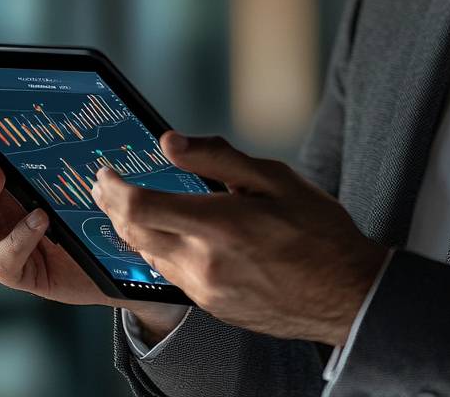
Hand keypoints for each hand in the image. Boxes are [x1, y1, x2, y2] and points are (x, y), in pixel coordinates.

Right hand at [0, 131, 181, 323]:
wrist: (123, 259)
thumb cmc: (101, 207)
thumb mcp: (86, 168)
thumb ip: (76, 142)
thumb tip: (80, 95)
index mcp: (8, 183)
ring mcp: (6, 242)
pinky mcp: (24, 273)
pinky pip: (2, 261)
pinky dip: (16, 239)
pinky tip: (39, 218)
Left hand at [90, 132, 389, 345]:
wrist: (345, 294)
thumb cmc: (319, 230)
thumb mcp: (276, 178)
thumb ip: (218, 158)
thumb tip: (170, 142)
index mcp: (220, 226)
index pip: (141, 207)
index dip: (114, 188)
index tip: (106, 172)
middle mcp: (205, 264)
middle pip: (133, 235)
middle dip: (112, 207)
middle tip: (104, 185)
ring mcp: (206, 292)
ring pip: (149, 257)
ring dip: (132, 230)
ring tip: (129, 204)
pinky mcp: (213, 307)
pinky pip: (171, 275)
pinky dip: (158, 249)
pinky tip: (166, 233)